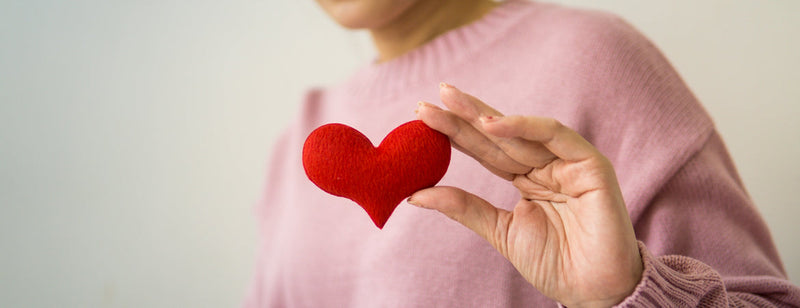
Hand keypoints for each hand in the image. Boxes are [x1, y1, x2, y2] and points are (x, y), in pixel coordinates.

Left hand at [410, 83, 642, 306]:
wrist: (592, 290)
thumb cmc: (554, 263)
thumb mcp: (500, 231)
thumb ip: (463, 207)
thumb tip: (415, 194)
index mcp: (526, 178)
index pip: (485, 150)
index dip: (455, 134)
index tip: (422, 119)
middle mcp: (545, 165)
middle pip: (497, 136)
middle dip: (463, 117)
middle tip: (427, 103)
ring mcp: (567, 162)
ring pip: (519, 132)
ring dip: (482, 115)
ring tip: (448, 101)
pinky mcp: (590, 164)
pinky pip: (554, 135)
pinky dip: (524, 126)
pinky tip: (491, 122)